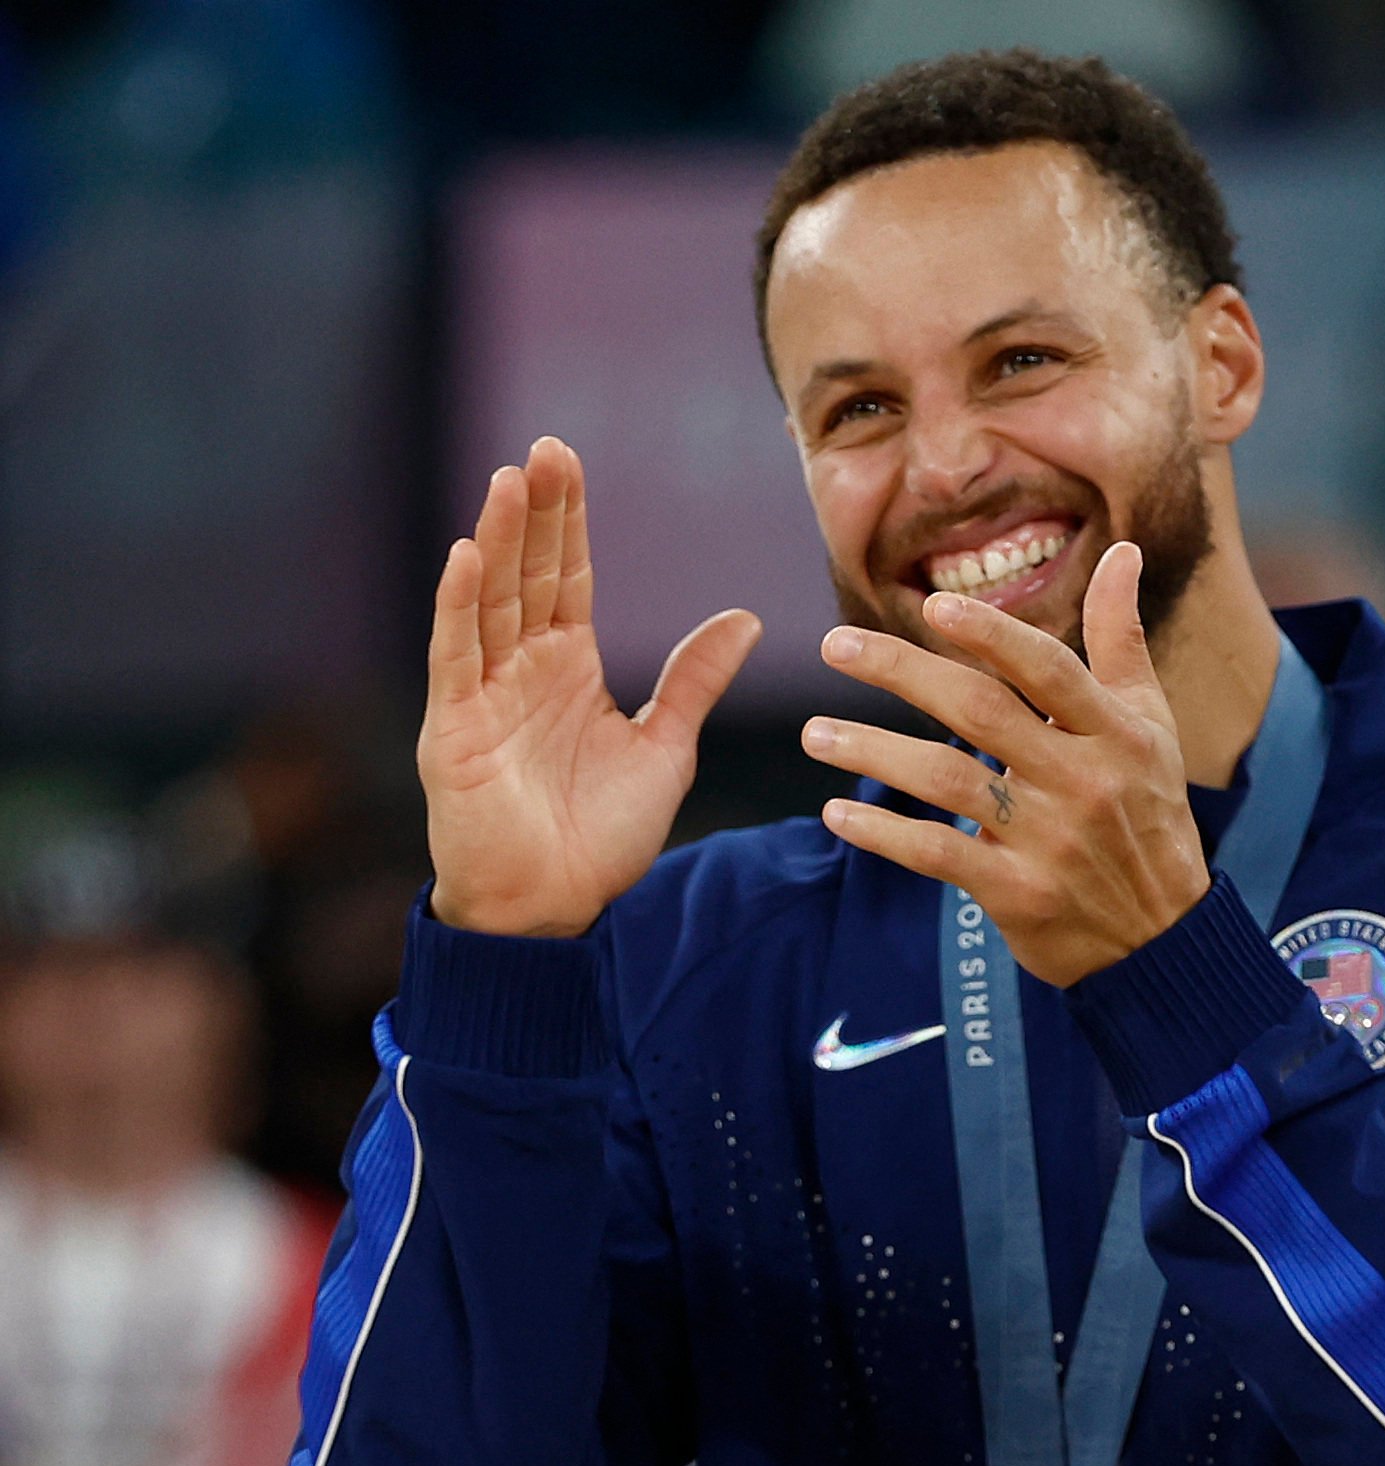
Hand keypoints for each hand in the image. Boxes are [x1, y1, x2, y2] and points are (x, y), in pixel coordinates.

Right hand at [419, 436, 761, 936]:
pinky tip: (465, 557)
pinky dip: (459, 608)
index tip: (566, 459)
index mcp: (567, 669)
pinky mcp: (454, 731)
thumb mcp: (666, 749)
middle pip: (527, 574)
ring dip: (496, 541)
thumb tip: (744, 619)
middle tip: (545, 449)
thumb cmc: (601, 838)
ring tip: (508, 480)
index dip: (566, 521)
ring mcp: (482, 697)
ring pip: (490, 602)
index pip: (564, 577)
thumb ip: (694, 681)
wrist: (556, 909)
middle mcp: (520, 671)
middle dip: (533, 512)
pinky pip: (455, 659)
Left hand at [800, 543, 1208, 987]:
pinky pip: (938, 855)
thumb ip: (1121, 638)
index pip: (1047, 669)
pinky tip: (837, 814)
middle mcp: (1082, 781)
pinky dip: (885, 834)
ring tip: (815, 734)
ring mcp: (1049, 840)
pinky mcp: (1018, 894)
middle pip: (980, 712)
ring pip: (948, 781)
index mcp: (1114, 732)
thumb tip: (1122, 552)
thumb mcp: (1150, 725)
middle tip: (834, 644)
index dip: (990, 635)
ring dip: (873, 752)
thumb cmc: (1148, 815)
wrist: (1163, 939)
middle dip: (901, 672)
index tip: (932, 607)